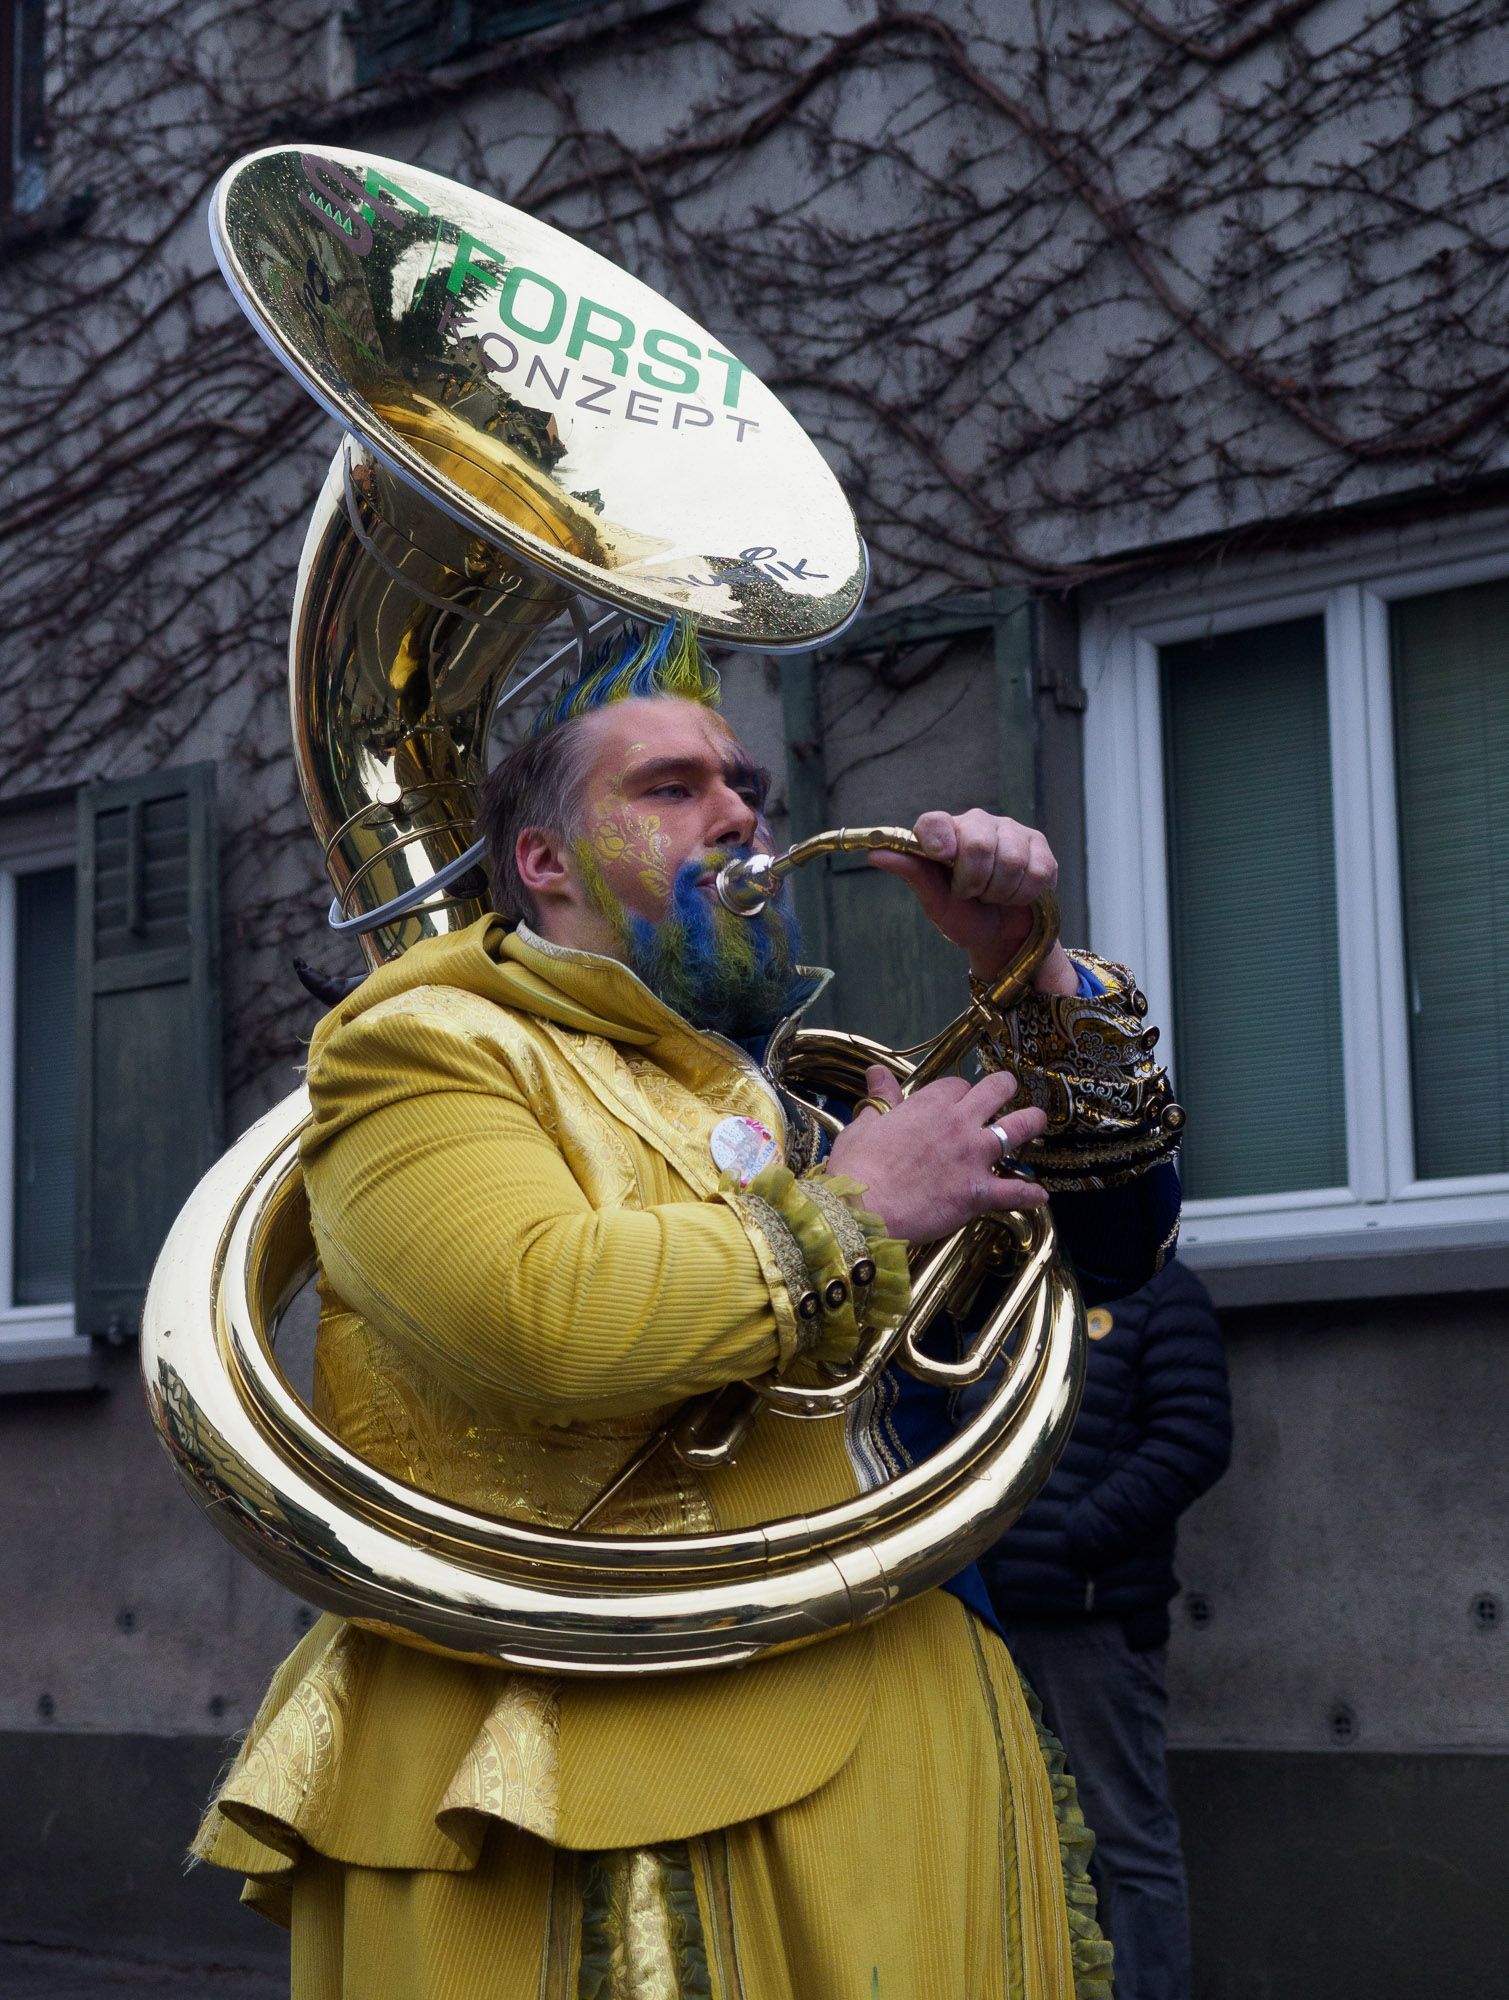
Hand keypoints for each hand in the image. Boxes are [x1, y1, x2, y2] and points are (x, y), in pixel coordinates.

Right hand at [826, 1066, 1048, 1244]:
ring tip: (1037, 1123)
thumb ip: (880, 1098)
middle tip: (1007, 1094)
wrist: (862, 1211)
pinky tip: (1039, 1194)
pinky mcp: (979, 1192)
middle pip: (998, 1090)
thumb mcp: (864, 1124)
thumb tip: (877, 1072)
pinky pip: (1016, 1191)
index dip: (960, 1092)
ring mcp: (974, 1157)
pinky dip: (1030, 1194)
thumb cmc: (857, 1168)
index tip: (957, 1101)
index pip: (958, 1084)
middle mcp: (959, 1123)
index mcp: (930, 1103)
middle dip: (1005, 1088)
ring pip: (1019, 1128)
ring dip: (1032, 1123)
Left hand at [870, 809, 1078, 993]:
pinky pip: (1037, 870)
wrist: (1002, 934)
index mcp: (945, 832)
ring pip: (1011, 859)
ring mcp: (1012, 831)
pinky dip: (1024, 894)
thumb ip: (912, 874)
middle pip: (978, 842)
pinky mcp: (1040, 846)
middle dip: (975, 881)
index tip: (943, 861)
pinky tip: (1016, 895)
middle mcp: (978, 823)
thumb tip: (875, 853)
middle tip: (972, 894)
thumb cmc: (964, 915)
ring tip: (994, 896)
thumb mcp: (935, 902)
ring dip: (1000, 891)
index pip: (935, 821)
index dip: (938, 841)